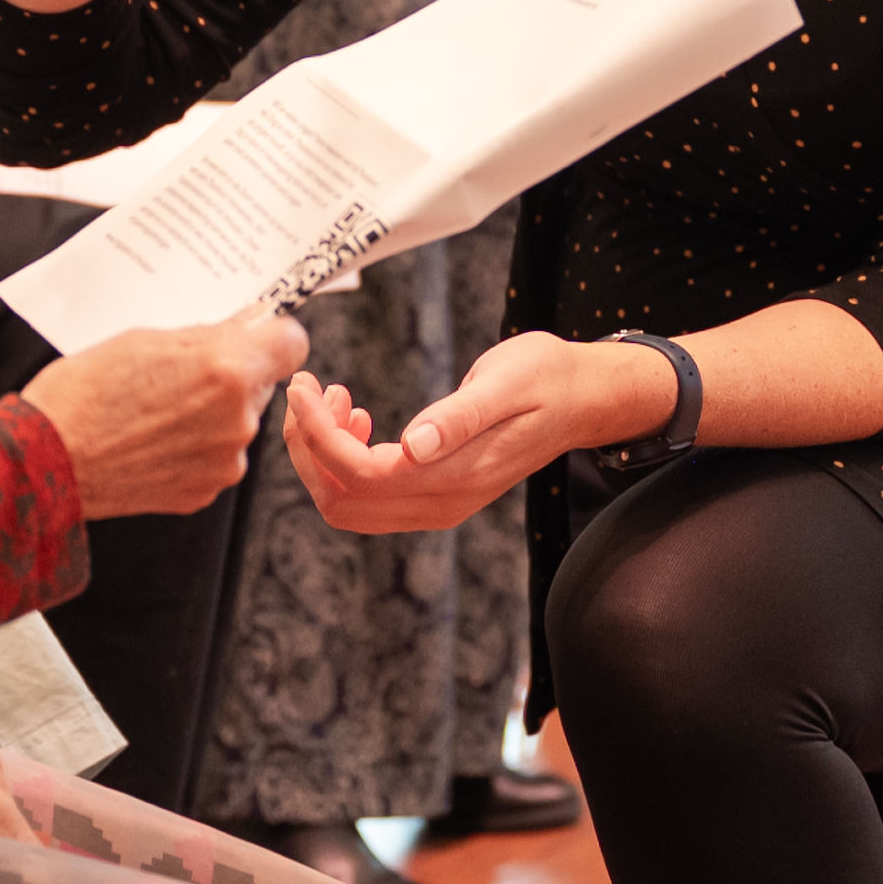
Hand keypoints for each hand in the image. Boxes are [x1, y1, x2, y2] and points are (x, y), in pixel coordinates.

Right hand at [25, 306, 310, 517]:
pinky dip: (193, 447)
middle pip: (259, 383)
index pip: (291, 343)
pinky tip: (152, 440)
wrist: (46, 459)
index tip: (254, 335)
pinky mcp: (203, 492)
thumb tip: (251, 322)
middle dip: (231, 374)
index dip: (272, 335)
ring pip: (236, 421)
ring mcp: (223, 462)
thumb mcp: (147, 339)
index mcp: (227, 370)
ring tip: (155, 409)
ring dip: (211, 413)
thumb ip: (210, 333)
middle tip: (178, 372)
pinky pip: (215, 456)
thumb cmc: (86, 391)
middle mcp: (237, 420)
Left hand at [284, 332, 673, 533]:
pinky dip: (344, 460)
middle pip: (342, 500)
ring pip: (349, 504)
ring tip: (333, 396)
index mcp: (455, 476)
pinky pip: (369, 496)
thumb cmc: (546, 379)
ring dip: (323, 453)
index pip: (360, 474)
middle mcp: (440, 503)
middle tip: (307, 387)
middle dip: (308, 447)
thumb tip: (412, 445)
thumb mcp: (505, 383)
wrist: (581, 398)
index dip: (319, 434)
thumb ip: (458, 417)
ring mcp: (436, 504)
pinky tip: (357, 416)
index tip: (302, 385)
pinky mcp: (434, 493)